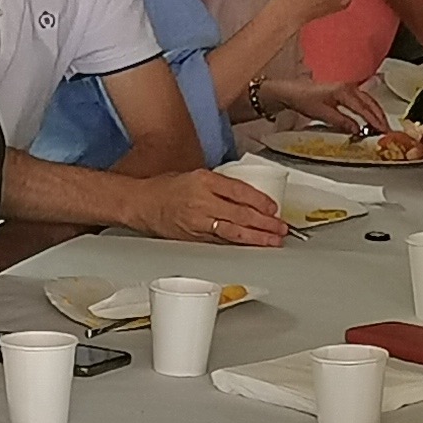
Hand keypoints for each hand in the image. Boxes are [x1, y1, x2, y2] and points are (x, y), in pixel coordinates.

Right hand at [135, 167, 290, 247]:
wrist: (140, 203)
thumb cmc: (165, 188)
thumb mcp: (196, 175)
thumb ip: (220, 185)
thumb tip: (247, 198)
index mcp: (204, 181)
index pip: (240, 192)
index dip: (261, 202)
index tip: (274, 209)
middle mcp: (202, 202)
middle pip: (241, 215)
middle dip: (265, 224)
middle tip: (281, 229)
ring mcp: (198, 222)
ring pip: (233, 233)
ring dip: (256, 238)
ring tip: (272, 241)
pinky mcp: (193, 238)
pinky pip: (220, 243)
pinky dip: (238, 246)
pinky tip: (249, 248)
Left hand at [276, 78, 389, 133]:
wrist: (292, 92)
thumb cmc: (304, 100)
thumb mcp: (322, 114)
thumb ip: (341, 122)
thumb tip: (357, 129)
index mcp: (344, 91)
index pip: (364, 108)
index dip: (374, 120)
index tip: (382, 130)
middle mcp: (348, 87)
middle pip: (370, 103)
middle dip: (380, 117)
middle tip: (388, 130)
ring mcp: (347, 88)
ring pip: (368, 101)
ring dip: (376, 113)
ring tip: (382, 125)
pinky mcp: (344, 91)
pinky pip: (362, 100)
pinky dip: (369, 109)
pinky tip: (371, 116)